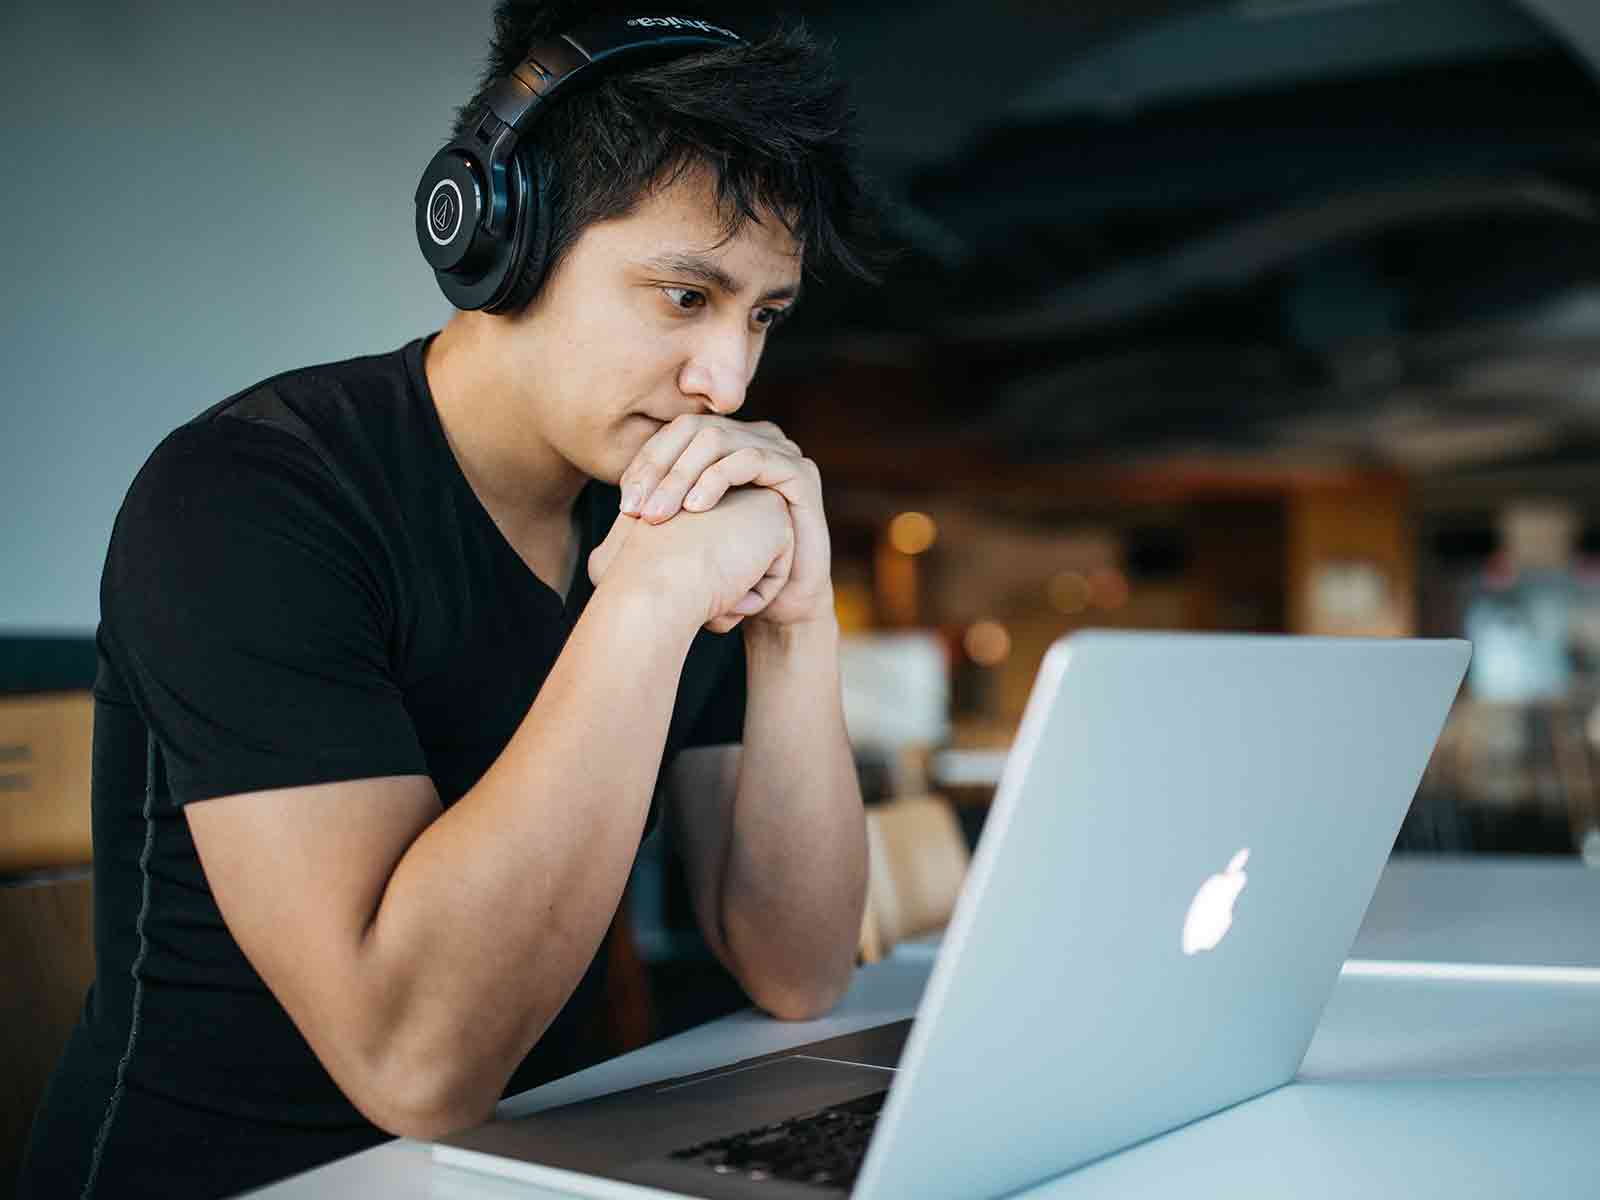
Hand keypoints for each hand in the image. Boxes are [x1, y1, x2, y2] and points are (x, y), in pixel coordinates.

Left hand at [618, 415, 832, 626]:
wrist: (780, 604)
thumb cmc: (731, 570)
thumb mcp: (688, 532)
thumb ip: (662, 504)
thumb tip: (622, 495)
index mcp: (727, 445)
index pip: (675, 434)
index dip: (646, 462)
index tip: (624, 505)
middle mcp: (754, 439)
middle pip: (693, 430)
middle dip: (658, 468)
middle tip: (636, 510)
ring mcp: (780, 451)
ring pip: (717, 439)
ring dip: (680, 475)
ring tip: (659, 515)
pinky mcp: (800, 472)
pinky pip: (751, 459)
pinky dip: (717, 479)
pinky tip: (695, 508)